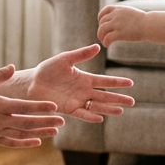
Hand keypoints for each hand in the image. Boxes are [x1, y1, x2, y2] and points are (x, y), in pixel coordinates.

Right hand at [0, 65, 65, 146]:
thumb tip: (12, 67)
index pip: (22, 106)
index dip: (39, 107)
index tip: (54, 106)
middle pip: (26, 122)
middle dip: (45, 121)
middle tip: (63, 120)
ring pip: (21, 134)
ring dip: (39, 133)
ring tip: (55, 131)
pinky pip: (10, 143)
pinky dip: (24, 143)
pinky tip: (37, 142)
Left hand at [17, 44, 133, 122]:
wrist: (33, 82)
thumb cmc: (48, 69)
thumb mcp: (65, 59)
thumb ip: (81, 54)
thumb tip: (98, 47)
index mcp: (85, 78)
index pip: (105, 81)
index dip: (117, 82)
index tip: (130, 83)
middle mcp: (84, 91)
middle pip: (105, 95)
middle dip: (118, 98)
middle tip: (132, 102)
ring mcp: (77, 101)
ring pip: (96, 106)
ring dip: (108, 108)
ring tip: (120, 111)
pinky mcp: (68, 109)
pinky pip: (82, 113)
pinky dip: (90, 116)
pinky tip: (100, 117)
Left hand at [97, 4, 148, 46]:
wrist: (149, 24)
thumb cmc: (143, 21)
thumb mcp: (131, 13)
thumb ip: (122, 15)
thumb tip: (117, 20)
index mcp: (119, 9)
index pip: (105, 11)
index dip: (101, 18)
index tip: (101, 24)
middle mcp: (116, 15)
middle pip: (102, 21)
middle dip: (101, 29)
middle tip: (103, 36)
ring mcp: (117, 24)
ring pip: (102, 29)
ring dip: (101, 36)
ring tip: (103, 41)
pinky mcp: (119, 33)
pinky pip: (107, 38)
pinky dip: (105, 42)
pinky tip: (107, 45)